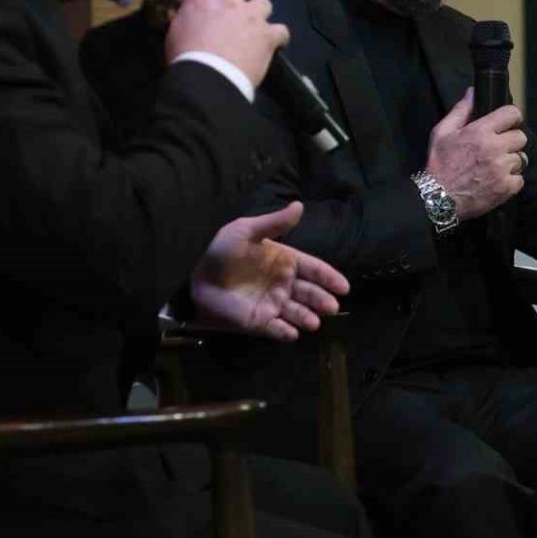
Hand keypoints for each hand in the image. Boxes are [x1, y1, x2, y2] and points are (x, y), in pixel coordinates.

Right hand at [165, 0, 287, 86]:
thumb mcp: (176, 29)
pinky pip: (281, 30)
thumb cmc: (185, 57)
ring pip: (264, 2)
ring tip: (253, 29)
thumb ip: (189, 14)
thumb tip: (192, 12)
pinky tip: (271, 45)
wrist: (207, 81)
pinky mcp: (268, 35)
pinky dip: (276, 37)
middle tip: (236, 5)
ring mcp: (252, 16)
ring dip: (259, 14)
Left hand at [189, 202, 349, 341]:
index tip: (343, 287)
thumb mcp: (246, 231)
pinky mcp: (258, 322)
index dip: (329, 277)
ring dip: (307, 317)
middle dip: (322, 300)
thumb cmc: (220, 251)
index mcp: (284, 260)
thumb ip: (274, 223)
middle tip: (331, 306)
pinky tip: (292, 332)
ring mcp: (272, 304)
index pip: (313, 269)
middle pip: (310, 293)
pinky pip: (277, 329)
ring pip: (297, 313)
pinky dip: (286, 332)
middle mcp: (283, 284)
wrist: (193, 275)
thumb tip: (299, 205)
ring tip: (313, 321)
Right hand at [424, 90, 527, 220]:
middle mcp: (495, 148)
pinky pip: (520, 179)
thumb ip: (460, 110)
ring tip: (496, 166)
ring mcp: (502, 169)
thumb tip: (473, 92)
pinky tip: (496, 181)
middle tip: (498, 148)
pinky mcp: (506, 188)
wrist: (438, 198)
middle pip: (520, 137)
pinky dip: (511, 180)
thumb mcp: (442, 132)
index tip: (507, 124)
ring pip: (521, 158)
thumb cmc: (439, 163)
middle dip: (511, 141)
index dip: (511, 117)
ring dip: (511, 161)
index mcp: (481, 131)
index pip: (512, 114)